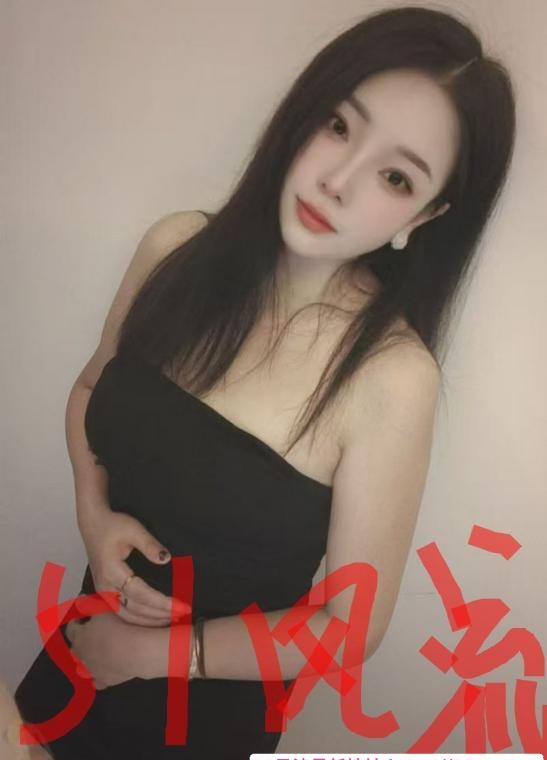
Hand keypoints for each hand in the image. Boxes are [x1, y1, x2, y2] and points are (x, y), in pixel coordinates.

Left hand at [65, 612, 151, 688]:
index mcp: (79, 636)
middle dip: (80, 640)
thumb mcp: (104, 609)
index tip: (82, 617)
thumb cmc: (118, 627)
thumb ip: (91, 604)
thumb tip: (81, 599)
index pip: (71, 628)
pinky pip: (96, 681)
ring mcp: (91, 670)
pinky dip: (97, 676)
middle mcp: (81, 655)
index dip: (76, 621)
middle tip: (91, 633)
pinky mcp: (104, 681)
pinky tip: (103, 670)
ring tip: (97, 652)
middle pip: (75, 648)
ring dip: (86, 659)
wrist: (134, 651)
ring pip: (82, 667)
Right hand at [78, 506, 188, 625]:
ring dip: (150, 620)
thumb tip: (166, 559)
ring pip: (127, 615)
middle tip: (183, 614)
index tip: (181, 606)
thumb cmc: (112, 525)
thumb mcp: (133, 529)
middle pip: (135, 609)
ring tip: (172, 619)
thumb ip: (150, 545)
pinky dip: (139, 618)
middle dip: (160, 614)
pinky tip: (153, 619)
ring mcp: (103, 591)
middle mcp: (105, 586)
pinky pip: (122, 612)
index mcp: (111, 572)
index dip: (162, 603)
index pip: (141, 594)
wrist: (92, 524)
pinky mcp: (105, 592)